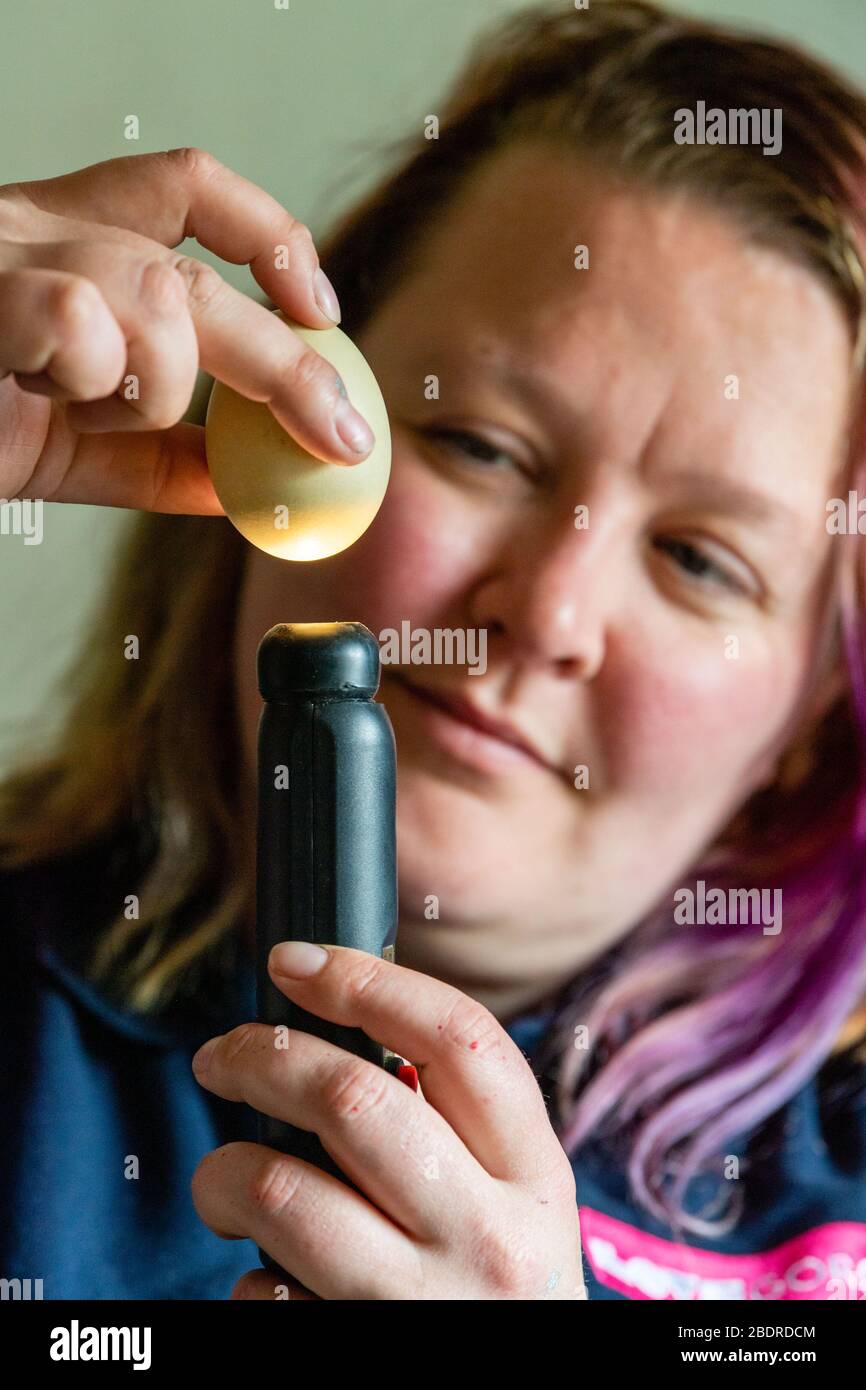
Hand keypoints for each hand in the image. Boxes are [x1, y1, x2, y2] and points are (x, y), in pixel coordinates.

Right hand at [0, 148, 374, 511]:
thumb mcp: (68, 447)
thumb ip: (158, 459)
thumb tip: (248, 484)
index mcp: (62, 240)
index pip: (186, 186)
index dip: (270, 236)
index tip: (321, 309)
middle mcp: (37, 228)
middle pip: (202, 274)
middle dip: (290, 368)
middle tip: (342, 437)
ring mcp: (5, 254)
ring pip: (160, 297)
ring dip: (156, 388)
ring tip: (88, 408)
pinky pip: (79, 316)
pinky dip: (94, 377)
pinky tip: (49, 390)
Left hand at [190, 942, 587, 1299]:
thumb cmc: (499, 1292)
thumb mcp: (515, 1201)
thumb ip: (458, 1125)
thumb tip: (339, 1026)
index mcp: (535, 1173)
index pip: (457, 1037)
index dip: (364, 981)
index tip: (293, 962)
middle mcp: (489, 1238)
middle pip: (351, 1098)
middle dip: (261, 1058)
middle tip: (220, 1057)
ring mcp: (421, 1307)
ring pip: (282, 1191)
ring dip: (224, 1172)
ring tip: (224, 1181)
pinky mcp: (355, 1354)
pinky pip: (263, 1294)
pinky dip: (248, 1275)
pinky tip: (270, 1277)